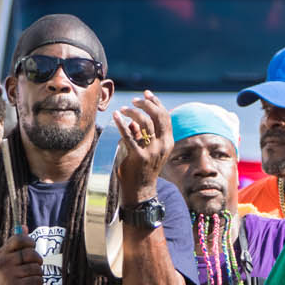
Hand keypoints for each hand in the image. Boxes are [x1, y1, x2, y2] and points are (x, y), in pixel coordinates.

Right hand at [0, 233, 43, 284]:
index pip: (19, 239)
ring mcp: (9, 276)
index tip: (32, 248)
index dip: (30, 242)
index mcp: (2, 254)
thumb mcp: (7, 261)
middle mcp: (3, 263)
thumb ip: (15, 245)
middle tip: (35, 267)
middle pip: (32, 254)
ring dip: (38, 274)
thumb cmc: (6, 279)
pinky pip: (37, 280)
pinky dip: (38, 283)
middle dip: (38, 261)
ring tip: (31, 278)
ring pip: (36, 269)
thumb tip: (24, 227)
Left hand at [113, 90, 171, 205]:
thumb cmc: (143, 169)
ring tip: (123, 109)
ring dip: (133, 112)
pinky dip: (122, 124)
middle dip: (146, 104)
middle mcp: (162, 145)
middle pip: (157, 115)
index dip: (156, 103)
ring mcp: (151, 151)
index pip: (165, 116)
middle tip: (134, 100)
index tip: (147, 94)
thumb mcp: (148, 150)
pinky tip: (116, 116)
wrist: (140, 190)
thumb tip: (134, 122)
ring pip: (144, 122)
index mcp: (168, 142)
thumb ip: (143, 135)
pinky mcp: (138, 156)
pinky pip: (129, 136)